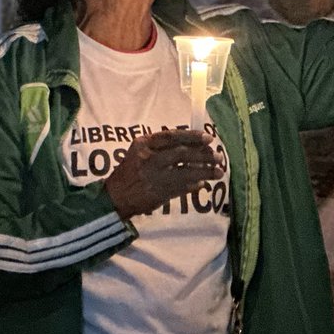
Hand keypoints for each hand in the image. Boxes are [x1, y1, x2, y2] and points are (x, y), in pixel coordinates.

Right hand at [104, 129, 223, 219]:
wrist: (115, 196)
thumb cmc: (130, 171)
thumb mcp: (139, 153)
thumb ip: (160, 147)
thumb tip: (191, 144)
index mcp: (143, 144)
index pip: (171, 136)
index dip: (192, 137)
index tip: (208, 139)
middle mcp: (148, 158)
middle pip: (182, 153)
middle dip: (203, 155)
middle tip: (218, 157)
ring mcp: (155, 176)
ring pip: (187, 171)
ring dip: (205, 171)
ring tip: (219, 172)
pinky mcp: (160, 192)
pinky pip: (184, 187)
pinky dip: (195, 184)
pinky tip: (202, 184)